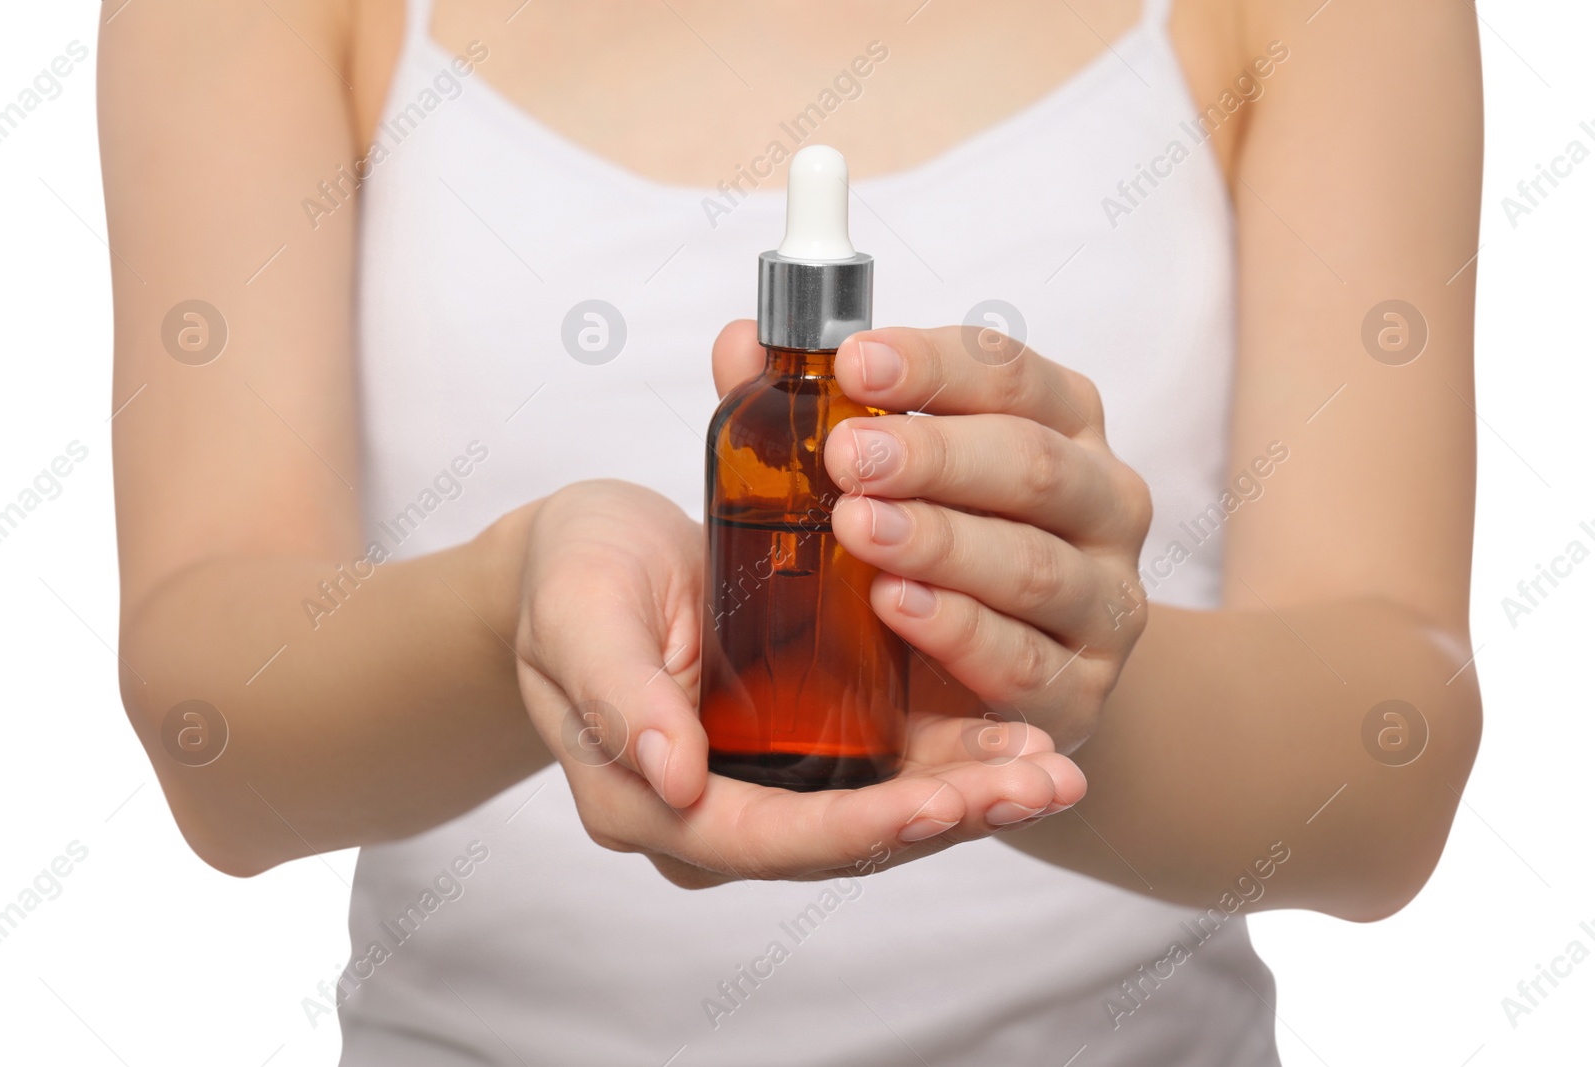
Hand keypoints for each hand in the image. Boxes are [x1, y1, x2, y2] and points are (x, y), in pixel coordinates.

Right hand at [512, 478, 1085, 888]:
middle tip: (1042, 785)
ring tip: (1054, 770)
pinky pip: (885, 760)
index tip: (937, 806)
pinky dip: (951, 752)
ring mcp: (768, 775)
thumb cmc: (570, 576)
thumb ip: (618, 693)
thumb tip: (673, 774)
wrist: (587, 555)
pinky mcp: (805, 733)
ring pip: (878, 807)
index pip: (763, 838)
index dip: (854, 829)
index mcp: (650, 799)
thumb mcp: (576, 614)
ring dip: (968, 794)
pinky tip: (1017, 731)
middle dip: (945, 816)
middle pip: (842, 839)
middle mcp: (718, 809)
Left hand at [714, 320, 1153, 753]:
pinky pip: (1024, 661)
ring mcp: (1103, 601)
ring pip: (1031, 565)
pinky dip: (959, 632)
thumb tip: (741, 345)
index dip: (933, 365)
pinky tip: (897, 606)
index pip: (1012, 375)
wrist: (989, 684)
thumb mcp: (883, 477)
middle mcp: (1103, 504)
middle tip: (847, 456)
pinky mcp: (1081, 691)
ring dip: (941, 543)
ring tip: (859, 529)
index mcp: (1062, 426)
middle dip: (934, 456)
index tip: (853, 361)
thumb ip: (814, 412)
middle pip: (1032, 464)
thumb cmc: (935, 552)